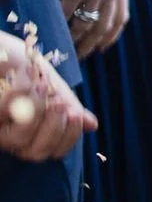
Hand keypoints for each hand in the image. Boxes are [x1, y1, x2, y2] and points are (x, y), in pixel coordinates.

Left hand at [0, 31, 95, 161]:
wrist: (3, 48)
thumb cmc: (24, 64)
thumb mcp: (52, 84)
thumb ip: (69, 104)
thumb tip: (92, 125)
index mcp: (32, 132)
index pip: (53, 151)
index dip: (68, 138)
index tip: (76, 114)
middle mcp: (10, 136)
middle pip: (35, 153)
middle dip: (53, 129)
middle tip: (60, 103)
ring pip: (17, 139)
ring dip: (36, 109)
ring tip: (42, 83)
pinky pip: (3, 112)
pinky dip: (20, 92)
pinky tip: (25, 73)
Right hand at [51, 0, 128, 56]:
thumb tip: (94, 10)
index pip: (120, 18)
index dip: (111, 36)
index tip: (102, 47)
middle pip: (103, 27)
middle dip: (92, 44)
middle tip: (81, 54)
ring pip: (85, 24)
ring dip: (75, 39)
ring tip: (67, 46)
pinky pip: (67, 14)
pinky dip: (61, 23)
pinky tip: (55, 28)